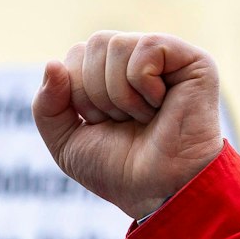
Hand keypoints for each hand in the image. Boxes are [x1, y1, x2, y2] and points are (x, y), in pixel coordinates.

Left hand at [33, 31, 224, 219]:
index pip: (75, 55)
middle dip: (95, 94)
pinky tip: (161, 108)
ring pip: (116, 45)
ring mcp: (168, 58)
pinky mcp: (193, 61)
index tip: (101, 124)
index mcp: (112, 73)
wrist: (156, 193)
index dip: (77, 94)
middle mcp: (139, 59)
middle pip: (93, 45)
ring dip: (119, 95)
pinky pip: (147, 48)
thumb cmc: (119, 172)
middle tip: (123, 123)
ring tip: (143, 118)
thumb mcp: (66, 142)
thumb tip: (52, 64)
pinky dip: (143, 84)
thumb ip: (46, 106)